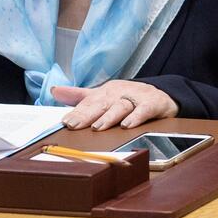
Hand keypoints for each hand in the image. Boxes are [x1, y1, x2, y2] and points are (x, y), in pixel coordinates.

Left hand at [51, 80, 177, 130]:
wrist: (163, 95)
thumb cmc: (129, 97)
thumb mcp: (103, 95)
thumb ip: (80, 96)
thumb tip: (55, 90)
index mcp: (106, 91)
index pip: (88, 103)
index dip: (76, 113)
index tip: (65, 123)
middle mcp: (119, 93)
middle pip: (101, 104)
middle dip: (87, 115)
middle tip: (74, 125)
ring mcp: (136, 97)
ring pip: (120, 107)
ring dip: (109, 117)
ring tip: (97, 127)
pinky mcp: (153, 103)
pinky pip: (143, 110)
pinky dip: (136, 117)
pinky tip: (127, 126)